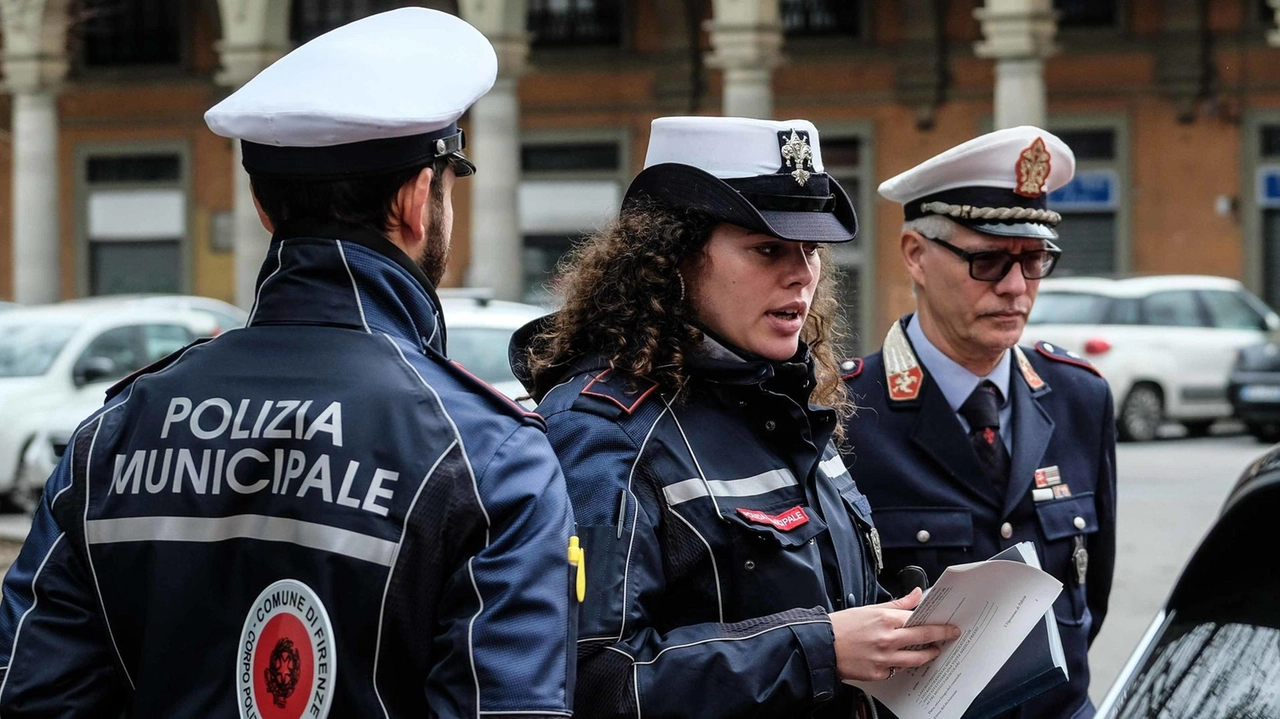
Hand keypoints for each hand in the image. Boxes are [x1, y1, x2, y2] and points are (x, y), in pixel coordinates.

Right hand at [829, 588, 960, 681]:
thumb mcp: (869, 608)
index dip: (936, 622)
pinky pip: (898, 670)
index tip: (947, 623)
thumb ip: (897, 603)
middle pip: (924, 637)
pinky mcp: (879, 673)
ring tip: (933, 650)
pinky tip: (905, 659)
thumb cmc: (842, 626)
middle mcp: (888, 639)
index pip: (920, 619)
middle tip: (951, 635)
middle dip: (942, 636)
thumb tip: (915, 594)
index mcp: (885, 619)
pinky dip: (903, 664)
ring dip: (929, 654)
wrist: (822, 646)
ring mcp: (884, 658)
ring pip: (917, 658)